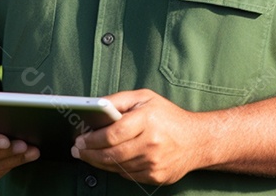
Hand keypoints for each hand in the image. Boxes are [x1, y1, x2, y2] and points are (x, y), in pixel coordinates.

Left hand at [71, 89, 205, 184]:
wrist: (198, 140)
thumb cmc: (169, 116)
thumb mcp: (145, 97)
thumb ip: (119, 99)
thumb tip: (95, 106)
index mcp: (147, 120)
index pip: (112, 134)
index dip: (92, 139)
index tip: (79, 140)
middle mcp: (152, 142)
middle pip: (111, 154)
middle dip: (89, 153)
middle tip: (77, 150)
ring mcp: (154, 162)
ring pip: (117, 167)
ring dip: (98, 162)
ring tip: (88, 155)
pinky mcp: (156, 176)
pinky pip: (127, 175)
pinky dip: (115, 168)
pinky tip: (108, 161)